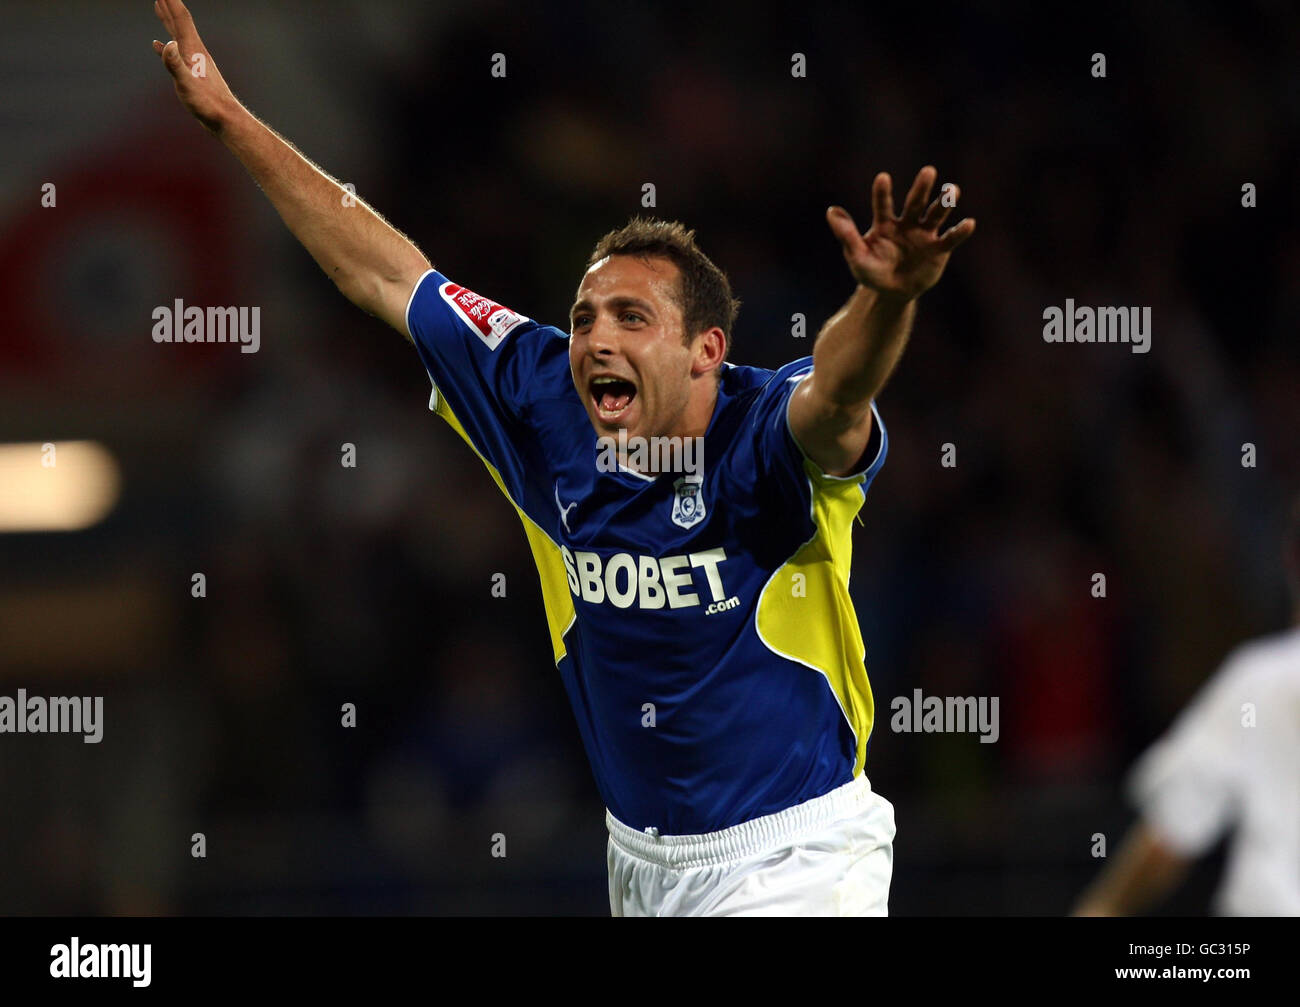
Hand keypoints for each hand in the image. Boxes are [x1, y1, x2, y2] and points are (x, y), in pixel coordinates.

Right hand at [151, 0, 237, 134]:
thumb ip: (176, 65)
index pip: (181, 18)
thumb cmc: (207, 105)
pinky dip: (166, 46)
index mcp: (193, 50)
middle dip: (169, 4)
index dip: (171, 1)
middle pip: (180, 22)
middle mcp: (195, 52)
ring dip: (169, 20)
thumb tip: (166, 43)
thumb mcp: (187, 84)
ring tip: (159, 8)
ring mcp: (195, 62)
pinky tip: (159, 46)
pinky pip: (176, 53)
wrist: (226, 120)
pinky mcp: (194, 73)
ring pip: (179, 34)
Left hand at [827, 166, 974, 300]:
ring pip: (936, 215)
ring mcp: (924, 235)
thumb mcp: (856, 255)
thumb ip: (847, 234)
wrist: (890, 293)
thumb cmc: (871, 271)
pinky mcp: (938, 249)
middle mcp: (907, 223)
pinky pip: (950, 239)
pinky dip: (959, 232)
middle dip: (921, 188)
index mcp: (885, 223)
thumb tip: (831, 210)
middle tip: (929, 171)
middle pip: (915, 202)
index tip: (882, 178)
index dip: (883, 192)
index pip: (883, 204)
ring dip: (944, 203)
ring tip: (953, 190)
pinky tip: (969, 223)